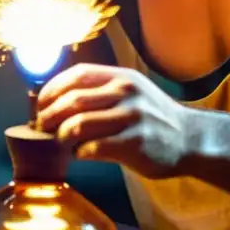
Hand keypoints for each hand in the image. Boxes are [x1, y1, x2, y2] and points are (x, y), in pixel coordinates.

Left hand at [36, 63, 192, 178]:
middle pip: (72, 101)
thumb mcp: (131, 90)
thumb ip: (100, 90)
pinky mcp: (134, 144)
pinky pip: (93, 148)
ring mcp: (131, 118)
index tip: (41, 105)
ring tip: (61, 142)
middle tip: (42, 128)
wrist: (189, 138)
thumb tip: (55, 100)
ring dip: (62, 136)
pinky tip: (82, 154)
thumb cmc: (151, 116)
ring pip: (78, 125)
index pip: (76, 75)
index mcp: (121, 77)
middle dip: (49, 116)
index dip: (52, 90)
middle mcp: (126, 93)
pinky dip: (80, 153)